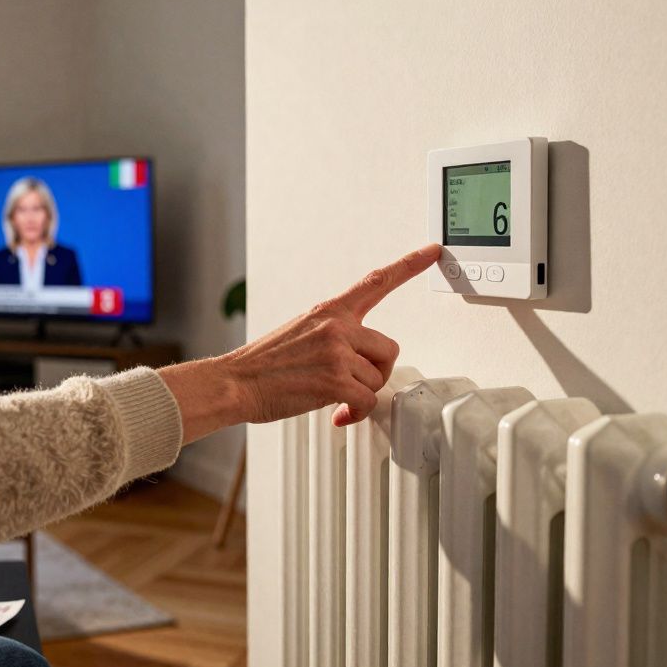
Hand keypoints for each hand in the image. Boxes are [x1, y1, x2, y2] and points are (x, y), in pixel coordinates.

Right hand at [158, 243, 440, 442]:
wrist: (234, 383)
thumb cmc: (261, 366)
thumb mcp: (298, 334)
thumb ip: (331, 337)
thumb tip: (357, 360)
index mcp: (328, 311)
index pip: (375, 282)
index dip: (408, 265)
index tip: (433, 251)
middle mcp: (336, 326)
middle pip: (389, 349)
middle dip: (375, 372)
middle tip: (352, 385)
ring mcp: (336, 352)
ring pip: (377, 379)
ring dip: (359, 395)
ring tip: (333, 398)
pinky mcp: (335, 380)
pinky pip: (366, 401)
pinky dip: (354, 414)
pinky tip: (337, 415)